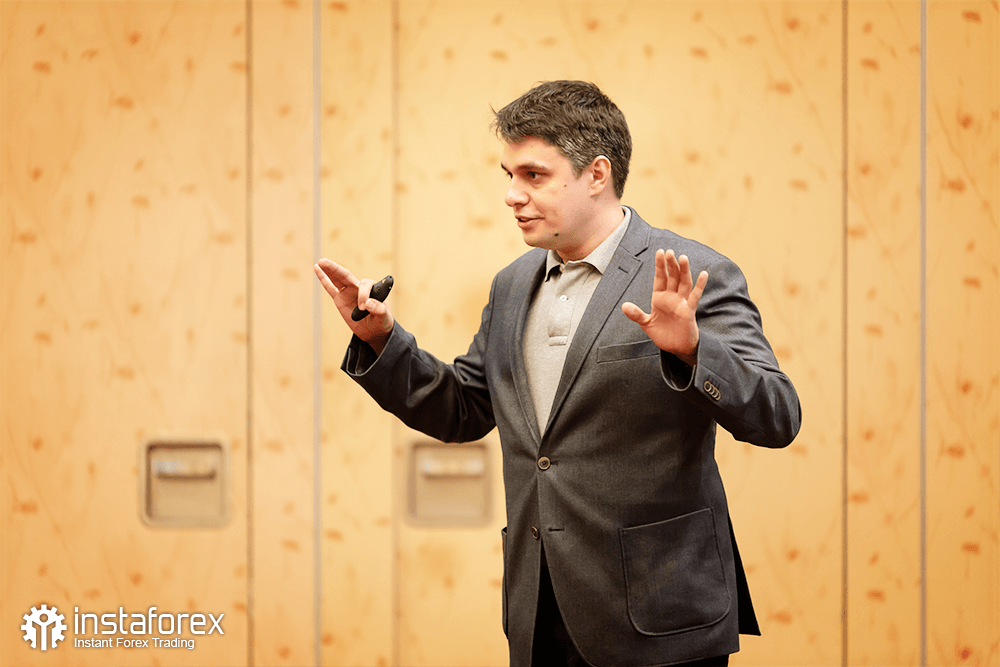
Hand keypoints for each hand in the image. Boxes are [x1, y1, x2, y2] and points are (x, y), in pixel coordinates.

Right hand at [314, 258, 394, 353]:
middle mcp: (359, 287)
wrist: (374, 331)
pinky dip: (324, 279)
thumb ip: (379, 309)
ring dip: (329, 270)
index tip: (365, 308)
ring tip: (320, 262)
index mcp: (372, 289)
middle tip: (325, 262)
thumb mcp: (384, 317)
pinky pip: (330, 288)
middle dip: (336, 268)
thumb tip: (368, 303)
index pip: (365, 285)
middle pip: (346, 275)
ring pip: (337, 279)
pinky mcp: (340, 299)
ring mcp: (348, 292)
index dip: (364, 295)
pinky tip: (317, 269)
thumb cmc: (381, 321)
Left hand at [622, 249, 707, 365]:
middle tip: (670, 251)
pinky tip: (703, 274)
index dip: (660, 265)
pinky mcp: (689, 311)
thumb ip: (636, 314)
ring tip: (682, 257)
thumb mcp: (646, 323)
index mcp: (660, 297)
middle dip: (671, 264)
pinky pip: (695, 296)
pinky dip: (699, 285)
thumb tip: (623, 306)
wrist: (676, 347)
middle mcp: (671, 297)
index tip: (660, 251)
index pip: (660, 278)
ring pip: (684, 283)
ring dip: (683, 271)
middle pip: (672, 277)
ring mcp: (681, 302)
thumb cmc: (662, 333)